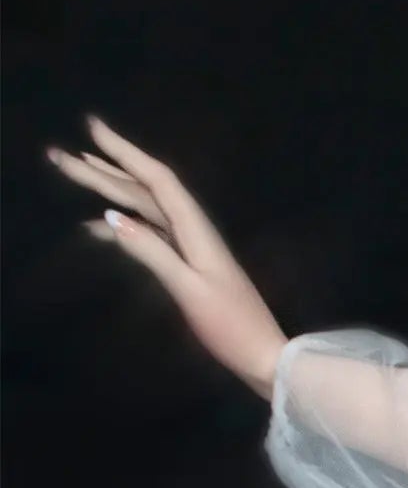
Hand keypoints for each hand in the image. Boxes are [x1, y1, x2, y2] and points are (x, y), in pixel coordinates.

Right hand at [48, 114, 289, 398]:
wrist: (265, 359)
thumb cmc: (232, 328)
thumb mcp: (190, 290)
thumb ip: (153, 253)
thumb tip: (111, 216)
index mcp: (197, 232)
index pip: (158, 181)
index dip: (125, 153)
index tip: (92, 128)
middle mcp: (195, 234)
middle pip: (146, 192)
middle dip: (105, 171)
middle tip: (61, 155)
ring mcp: (193, 251)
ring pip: (147, 210)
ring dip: (112, 192)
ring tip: (76, 174)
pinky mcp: (191, 269)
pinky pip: (152, 236)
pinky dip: (124, 226)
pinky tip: (99, 227)